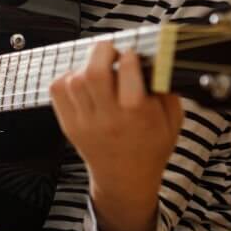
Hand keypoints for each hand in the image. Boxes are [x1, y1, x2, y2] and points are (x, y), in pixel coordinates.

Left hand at [48, 40, 182, 220]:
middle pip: (94, 72)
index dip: (129, 55)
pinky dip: (67, 78)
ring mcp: (85, 122)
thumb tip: (157, 60)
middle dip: (102, 51)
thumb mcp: (172, 121)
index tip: (132, 55)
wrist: (124, 180)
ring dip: (85, 65)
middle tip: (110, 51)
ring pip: (74, 80)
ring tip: (97, 68)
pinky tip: (82, 81)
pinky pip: (57, 91)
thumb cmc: (151, 147)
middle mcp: (109, 118)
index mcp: (138, 115)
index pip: (127, 72)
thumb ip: (167, 90)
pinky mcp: (69, 125)